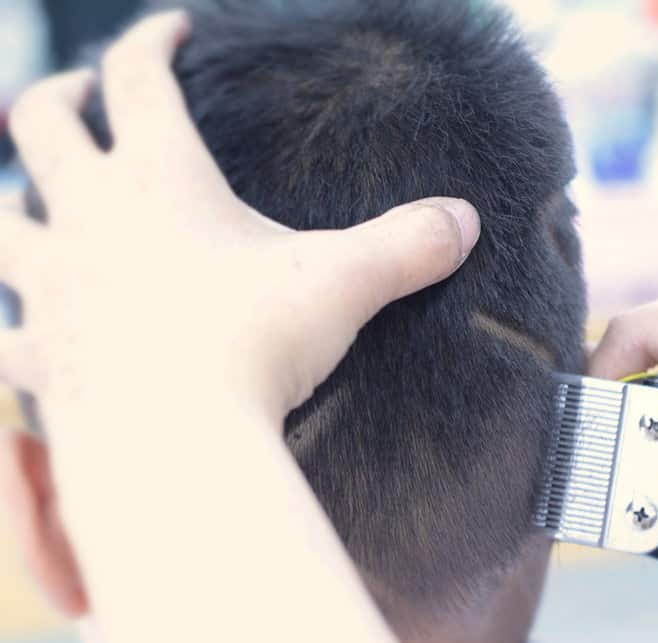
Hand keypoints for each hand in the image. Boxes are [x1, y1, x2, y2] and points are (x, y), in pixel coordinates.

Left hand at [1, 11, 479, 427]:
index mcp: (161, 179)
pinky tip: (24, 326)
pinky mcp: (35, 354)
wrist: (173, 441)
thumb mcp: (345, 283)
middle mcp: (90, 216)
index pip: (143, 77)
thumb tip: (467, 220)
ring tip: (24, 195)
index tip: (174, 28)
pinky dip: (11, 319)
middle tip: (81, 90)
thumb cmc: (254, 347)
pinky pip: (4, 327)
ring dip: (9, 198)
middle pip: (43, 124)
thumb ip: (409, 245)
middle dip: (61, 95)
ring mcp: (51, 284)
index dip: (154, 40)